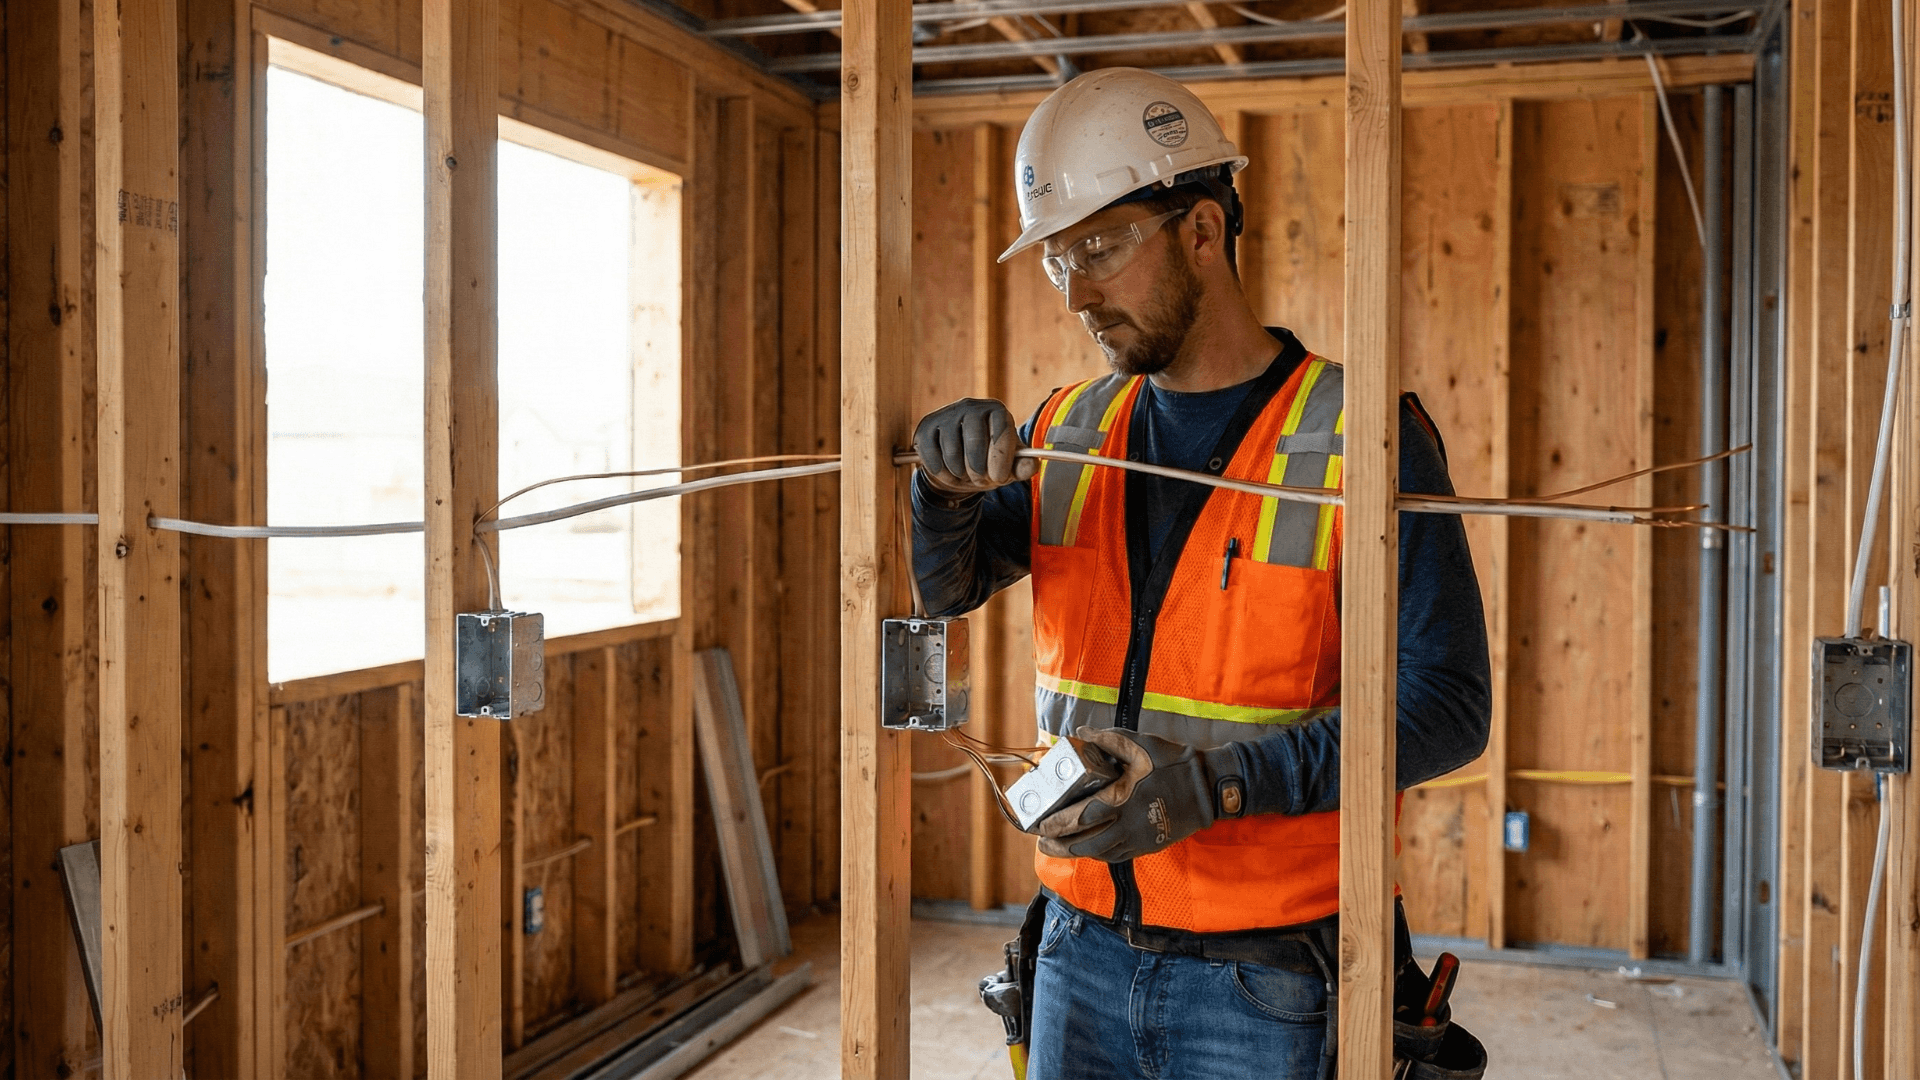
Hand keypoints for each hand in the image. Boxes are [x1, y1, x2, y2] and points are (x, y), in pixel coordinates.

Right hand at [913, 398, 1038, 493]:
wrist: (957, 464)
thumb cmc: (988, 461)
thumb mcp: (1008, 465)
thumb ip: (1022, 466)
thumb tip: (1031, 465)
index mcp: (996, 410)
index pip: (1001, 431)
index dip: (1001, 459)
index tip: (999, 478)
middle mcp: (971, 406)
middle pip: (975, 442)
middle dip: (979, 471)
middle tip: (981, 480)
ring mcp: (946, 415)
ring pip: (952, 453)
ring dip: (961, 474)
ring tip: (965, 475)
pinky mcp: (926, 428)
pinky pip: (933, 458)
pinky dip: (943, 474)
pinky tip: (949, 473)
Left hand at [1035, 728, 1245, 862]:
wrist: (1206, 788)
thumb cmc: (1171, 763)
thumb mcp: (1139, 744)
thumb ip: (1107, 739)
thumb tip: (1080, 733)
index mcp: (1122, 798)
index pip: (1080, 817)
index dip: (1057, 824)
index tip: (1039, 825)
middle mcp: (1127, 824)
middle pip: (1084, 843)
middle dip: (1059, 845)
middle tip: (1041, 842)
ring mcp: (1138, 839)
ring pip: (1099, 854)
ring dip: (1075, 853)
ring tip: (1057, 848)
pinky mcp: (1147, 846)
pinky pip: (1115, 856)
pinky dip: (1096, 854)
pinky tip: (1086, 849)